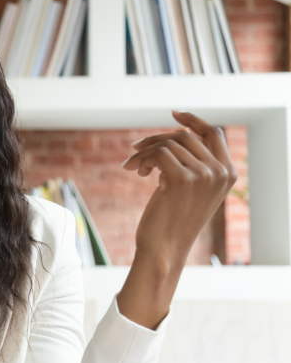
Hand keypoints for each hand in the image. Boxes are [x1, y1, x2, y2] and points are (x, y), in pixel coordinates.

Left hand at [116, 111, 237, 329]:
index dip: (193, 120)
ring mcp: (203, 175)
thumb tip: (176, 134)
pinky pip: (159, 153)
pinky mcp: (182, 179)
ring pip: (169, 143)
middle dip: (157, 139)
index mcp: (227, 173)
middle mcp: (220, 172)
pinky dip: (143, 158)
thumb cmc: (172, 220)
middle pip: (185, 135)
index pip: (214, 133)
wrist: (163, 249)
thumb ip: (191, 164)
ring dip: (145, 151)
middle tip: (136, 149)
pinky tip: (137, 172)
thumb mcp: (190, 189)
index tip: (174, 113)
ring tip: (134, 167)